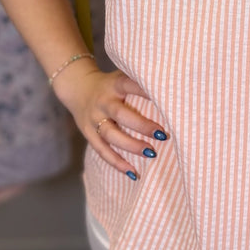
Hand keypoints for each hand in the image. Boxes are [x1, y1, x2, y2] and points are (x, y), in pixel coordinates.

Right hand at [54, 64, 167, 179]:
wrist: (78, 88)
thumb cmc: (111, 85)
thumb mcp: (122, 77)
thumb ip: (140, 83)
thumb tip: (172, 90)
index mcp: (114, 84)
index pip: (130, 85)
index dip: (145, 92)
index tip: (165, 100)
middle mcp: (103, 102)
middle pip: (121, 115)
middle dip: (142, 126)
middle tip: (163, 135)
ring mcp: (94, 119)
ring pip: (111, 135)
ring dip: (132, 146)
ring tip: (152, 153)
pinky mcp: (88, 134)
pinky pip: (102, 151)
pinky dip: (118, 163)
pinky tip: (133, 173)